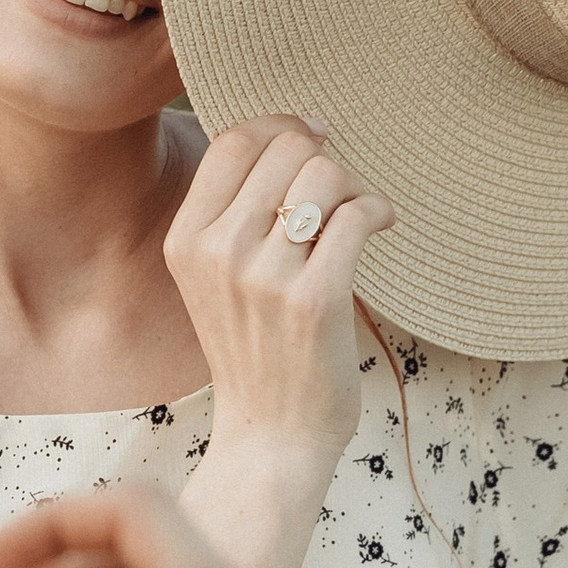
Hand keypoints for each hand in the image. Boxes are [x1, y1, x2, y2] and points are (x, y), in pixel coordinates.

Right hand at [163, 115, 395, 489]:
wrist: (270, 438)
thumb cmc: (255, 352)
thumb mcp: (215, 279)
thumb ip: (235, 213)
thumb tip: (296, 134)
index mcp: (185, 241)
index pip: (235, 141)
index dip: (283, 128)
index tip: (313, 144)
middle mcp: (218, 253)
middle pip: (287, 148)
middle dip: (325, 160)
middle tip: (340, 196)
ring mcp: (265, 278)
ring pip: (326, 175)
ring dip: (355, 187)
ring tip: (358, 219)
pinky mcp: (315, 300)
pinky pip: (358, 215)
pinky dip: (379, 211)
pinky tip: (382, 228)